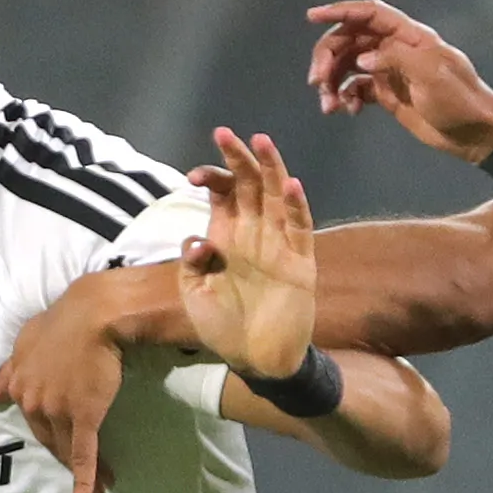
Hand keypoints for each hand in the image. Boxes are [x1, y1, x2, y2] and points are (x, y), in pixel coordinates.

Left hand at [0, 273, 129, 492]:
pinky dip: (85, 483)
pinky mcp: (83, 418)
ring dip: (85, 480)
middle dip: (68, 465)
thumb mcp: (24, 344)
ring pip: (68, 452)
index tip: (67, 451)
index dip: (52, 439)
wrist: (92, 315)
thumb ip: (6, 374)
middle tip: (93, 483)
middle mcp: (33, 404)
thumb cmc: (62, 322)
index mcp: (19, 387)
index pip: (33, 423)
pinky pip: (83, 456)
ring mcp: (57, 412)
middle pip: (51, 443)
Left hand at [179, 128, 314, 381]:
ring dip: (271, 168)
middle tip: (224, 133)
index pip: (222, 192)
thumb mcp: (194, 294)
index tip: (194, 177)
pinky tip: (291, 184)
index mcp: (226, 235)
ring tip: (261, 141)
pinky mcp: (299, 262)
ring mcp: (278, 244)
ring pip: (277, 197)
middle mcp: (253, 233)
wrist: (255, 359)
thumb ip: (191, 264)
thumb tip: (197, 238)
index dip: (211, 176)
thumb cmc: (223, 326)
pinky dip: (297, 207)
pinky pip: (300, 229)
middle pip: (249, 185)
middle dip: (237, 158)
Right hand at [306, 0, 492, 163]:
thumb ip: (396, 60)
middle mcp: (396, 48)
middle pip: (350, 40)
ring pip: (348, 66)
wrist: (475, 134)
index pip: (370, 14)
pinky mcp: (387, 94)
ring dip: (332, 81)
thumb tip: (362, 60)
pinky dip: (346, 97)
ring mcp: (390, 71)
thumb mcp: (432, 75)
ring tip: (328, 105)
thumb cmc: (461, 100)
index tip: (311, 17)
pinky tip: (348, 111)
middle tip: (317, 81)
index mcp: (409, 36)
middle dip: (328, 56)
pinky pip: (356, 88)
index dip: (341, 11)